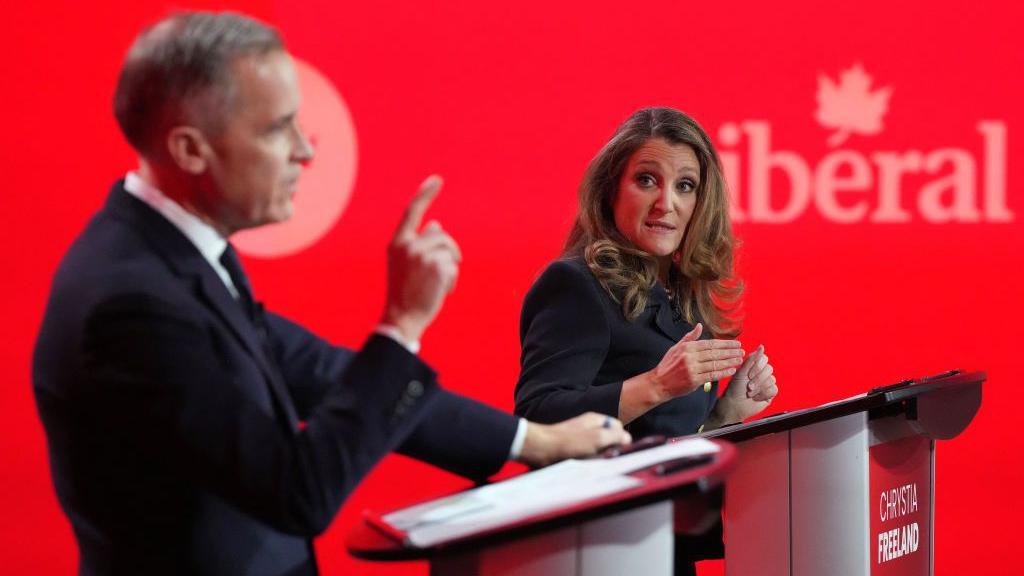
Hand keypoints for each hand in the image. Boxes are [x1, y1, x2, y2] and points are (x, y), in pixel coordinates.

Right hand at [380, 175, 461, 342]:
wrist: (401, 318)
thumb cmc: (405, 292)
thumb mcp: (407, 264)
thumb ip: (420, 243)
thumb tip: (436, 224)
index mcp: (397, 243)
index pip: (412, 211)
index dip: (425, 194)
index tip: (437, 180)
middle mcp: (408, 245)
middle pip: (440, 235)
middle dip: (448, 251)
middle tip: (441, 273)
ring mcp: (422, 255)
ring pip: (450, 250)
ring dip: (450, 267)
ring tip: (437, 284)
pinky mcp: (437, 266)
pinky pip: (454, 267)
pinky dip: (451, 280)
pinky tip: (439, 292)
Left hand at [517, 412, 631, 467]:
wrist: (541, 450)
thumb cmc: (567, 443)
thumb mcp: (597, 439)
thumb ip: (615, 436)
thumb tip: (626, 438)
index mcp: (596, 419)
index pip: (618, 426)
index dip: (621, 438)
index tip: (618, 449)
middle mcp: (588, 426)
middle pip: (608, 439)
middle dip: (609, 449)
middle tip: (603, 457)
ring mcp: (579, 437)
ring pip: (597, 448)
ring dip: (598, 457)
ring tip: (590, 461)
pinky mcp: (571, 448)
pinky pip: (586, 455)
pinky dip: (587, 461)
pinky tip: (581, 465)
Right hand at [646, 323, 743, 401]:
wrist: (659, 383)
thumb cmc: (667, 365)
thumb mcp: (676, 348)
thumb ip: (690, 337)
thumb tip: (699, 326)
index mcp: (687, 347)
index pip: (710, 344)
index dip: (725, 343)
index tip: (736, 343)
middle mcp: (690, 357)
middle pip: (715, 353)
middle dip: (730, 352)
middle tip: (741, 351)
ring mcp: (692, 369)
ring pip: (715, 364)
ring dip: (729, 362)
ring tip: (739, 360)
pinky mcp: (694, 380)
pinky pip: (712, 375)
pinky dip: (723, 373)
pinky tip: (731, 370)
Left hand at [713, 344, 777, 424]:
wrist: (734, 405)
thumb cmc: (735, 388)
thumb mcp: (741, 372)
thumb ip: (752, 359)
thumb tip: (761, 346)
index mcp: (753, 366)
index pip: (763, 359)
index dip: (758, 367)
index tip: (748, 375)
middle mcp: (761, 372)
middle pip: (769, 369)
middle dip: (758, 379)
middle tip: (748, 387)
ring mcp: (766, 382)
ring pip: (772, 380)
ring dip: (759, 388)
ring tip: (749, 393)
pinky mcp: (770, 393)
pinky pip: (774, 389)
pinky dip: (763, 394)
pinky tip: (755, 398)